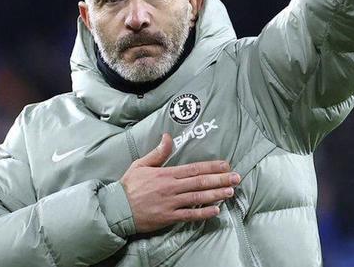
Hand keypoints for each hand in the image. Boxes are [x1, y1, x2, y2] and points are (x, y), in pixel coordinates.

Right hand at [120, 133, 239, 232]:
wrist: (117, 209)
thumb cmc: (129, 185)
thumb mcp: (141, 164)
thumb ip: (158, 152)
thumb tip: (167, 136)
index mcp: (166, 173)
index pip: (194, 168)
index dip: (211, 167)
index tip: (226, 165)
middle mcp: (171, 187)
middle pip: (200, 182)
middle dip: (220, 179)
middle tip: (236, 178)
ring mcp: (171, 203)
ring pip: (198, 198)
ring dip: (216, 195)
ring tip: (231, 192)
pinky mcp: (168, 217)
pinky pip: (189, 215)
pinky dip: (203, 213)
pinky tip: (216, 211)